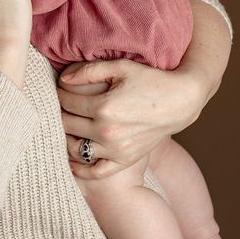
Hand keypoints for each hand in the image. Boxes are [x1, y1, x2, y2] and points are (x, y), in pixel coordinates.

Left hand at [58, 59, 205, 178]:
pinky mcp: (124, 160)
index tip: (60, 87)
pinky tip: (72, 159)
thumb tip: (63, 80)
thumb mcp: (120, 68)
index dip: (59, 92)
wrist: (180, 102)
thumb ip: (89, 71)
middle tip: (60, 105)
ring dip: (65, 136)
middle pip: (67, 124)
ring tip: (66, 125)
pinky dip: (80, 168)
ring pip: (74, 148)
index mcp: (104, 107)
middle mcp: (107, 131)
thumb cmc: (151, 80)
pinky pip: (95, 171)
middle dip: (59, 112)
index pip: (67, 101)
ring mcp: (116, 149)